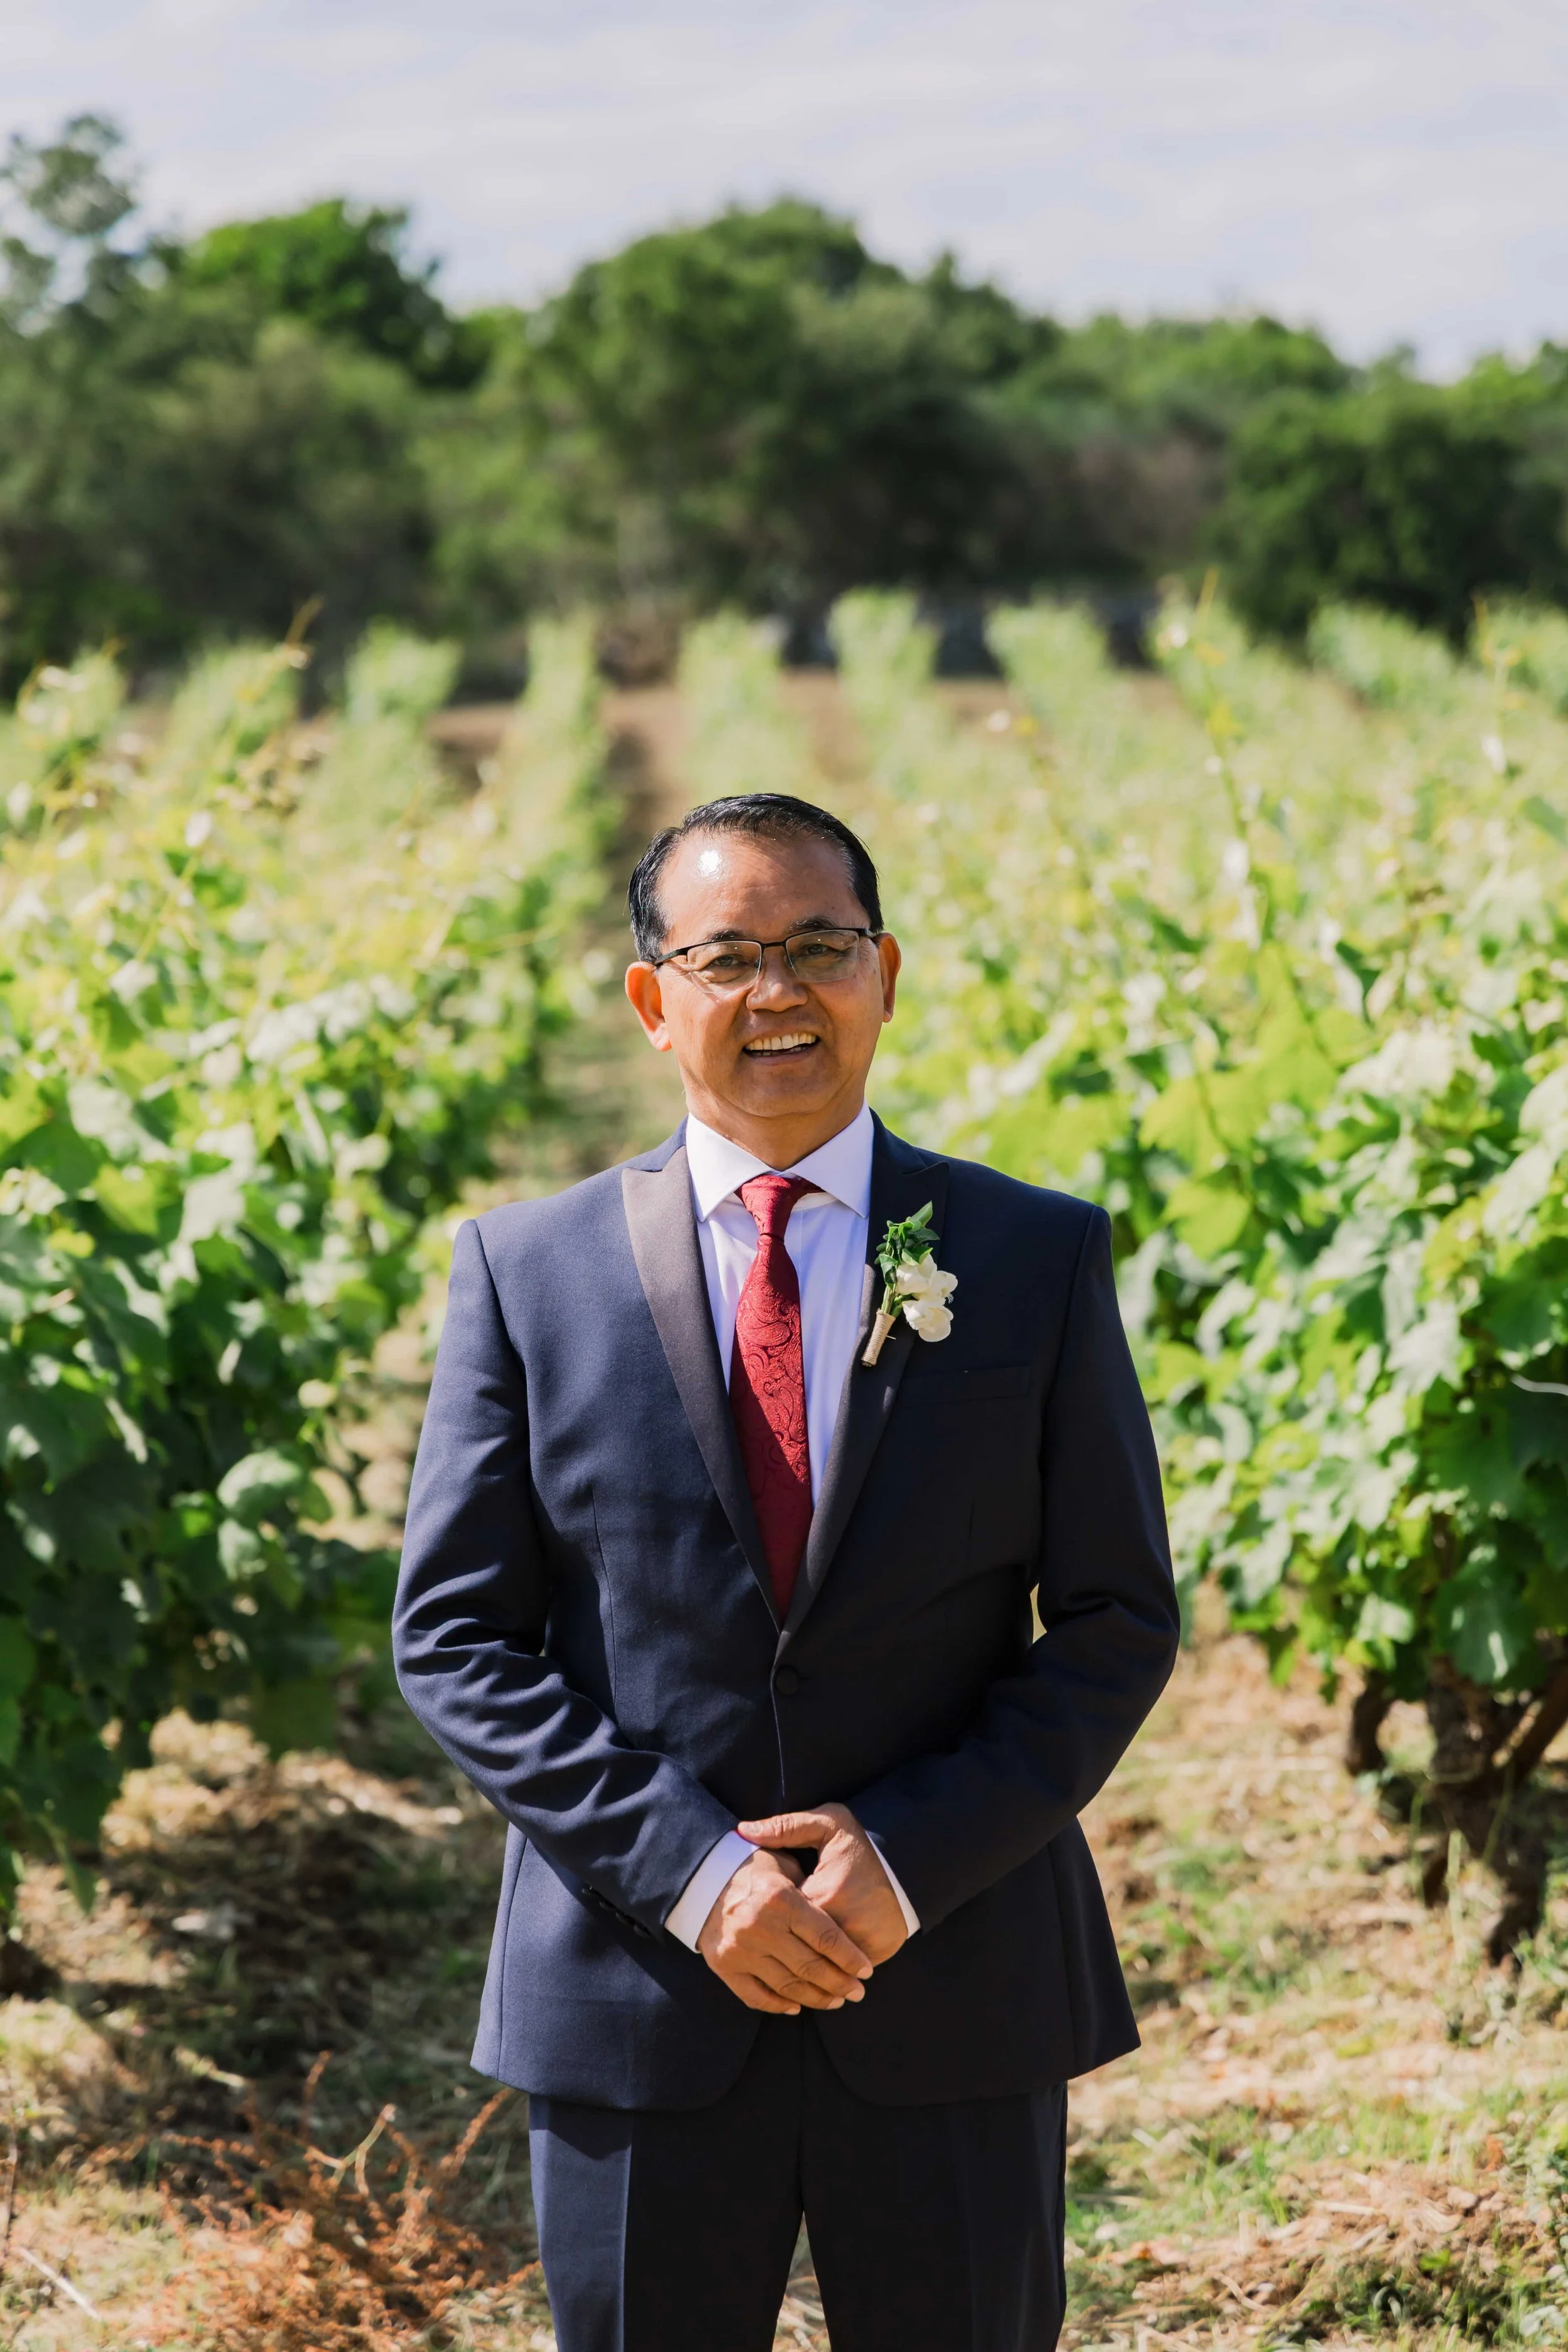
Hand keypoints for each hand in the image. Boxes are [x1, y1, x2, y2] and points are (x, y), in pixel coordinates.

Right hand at [697, 1848, 873, 2014]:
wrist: (702, 1877)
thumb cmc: (753, 1867)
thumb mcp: (784, 1863)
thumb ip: (811, 1888)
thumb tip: (844, 1917)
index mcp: (780, 1898)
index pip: (826, 1938)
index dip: (850, 1958)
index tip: (867, 1970)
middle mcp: (761, 1926)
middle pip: (811, 1967)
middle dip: (840, 1984)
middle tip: (858, 1992)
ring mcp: (741, 1950)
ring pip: (788, 1987)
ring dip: (817, 1998)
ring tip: (836, 2001)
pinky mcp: (725, 1966)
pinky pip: (757, 1996)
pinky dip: (780, 2005)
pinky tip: (798, 2006)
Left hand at [738, 1802, 908, 1965]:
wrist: (908, 1864)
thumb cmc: (862, 1844)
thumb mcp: (827, 1825)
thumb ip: (786, 1827)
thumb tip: (743, 1830)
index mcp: (825, 1894)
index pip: (783, 1916)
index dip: (768, 1917)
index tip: (755, 1913)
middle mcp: (843, 1926)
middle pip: (798, 1948)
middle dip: (778, 1948)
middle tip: (758, 1945)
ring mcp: (860, 1946)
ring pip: (819, 1966)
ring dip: (801, 1970)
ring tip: (778, 1963)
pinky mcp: (873, 1956)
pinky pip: (841, 1973)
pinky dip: (826, 1973)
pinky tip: (810, 1974)